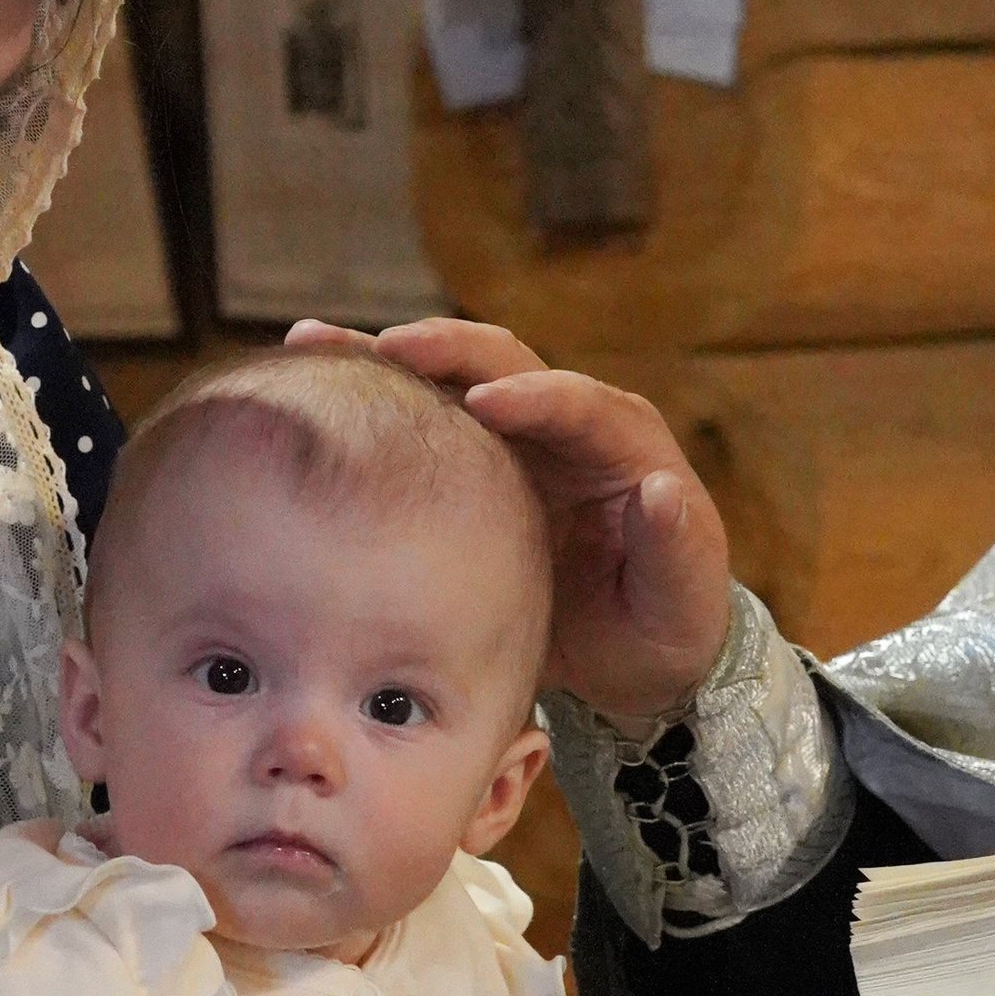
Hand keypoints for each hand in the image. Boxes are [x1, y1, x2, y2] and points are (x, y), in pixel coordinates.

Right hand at [287, 315, 734, 733]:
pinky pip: (421, 422)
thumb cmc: (668, 623)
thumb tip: (659, 489)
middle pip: (503, 364)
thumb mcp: (685, 597)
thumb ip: (680, 545)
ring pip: (448, 379)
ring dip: (384, 355)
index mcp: (623, 445)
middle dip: (446, 349)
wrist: (636, 654)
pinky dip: (371, 400)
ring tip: (310, 341)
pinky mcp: (474, 465)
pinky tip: (310, 388)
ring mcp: (514, 440)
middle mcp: (565, 425)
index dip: (534, 396)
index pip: (578, 403)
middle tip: (387, 347)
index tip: (484, 403)